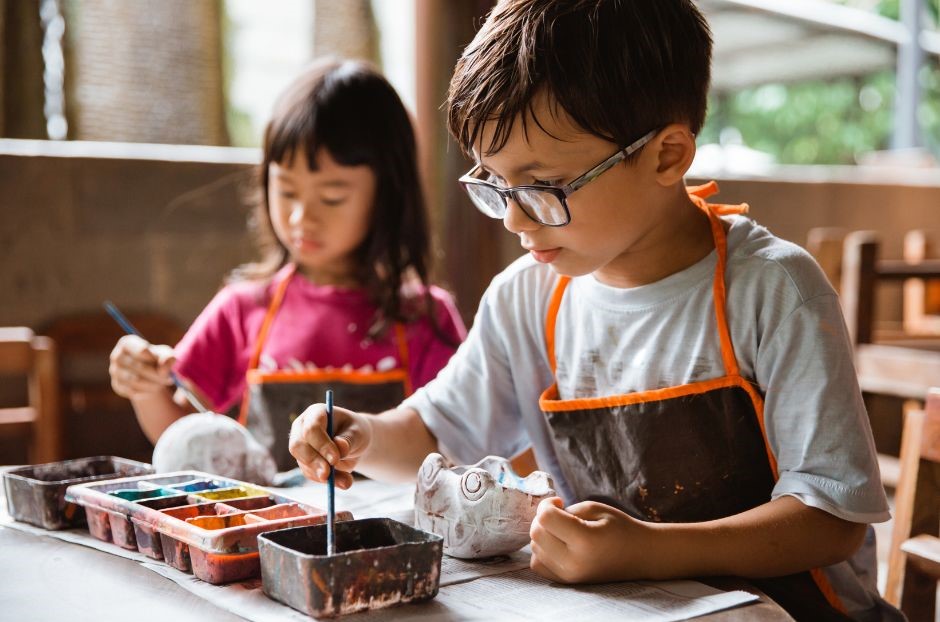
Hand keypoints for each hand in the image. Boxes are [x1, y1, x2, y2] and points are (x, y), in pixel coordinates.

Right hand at [109, 335, 174, 399]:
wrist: (148, 374)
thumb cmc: (157, 359)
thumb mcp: (165, 355)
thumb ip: (168, 357)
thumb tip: (167, 365)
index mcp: (128, 343)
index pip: (141, 350)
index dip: (154, 358)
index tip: (163, 363)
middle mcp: (117, 356)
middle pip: (139, 367)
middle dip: (158, 374)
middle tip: (171, 379)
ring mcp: (115, 371)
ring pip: (136, 380)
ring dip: (154, 384)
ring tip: (163, 383)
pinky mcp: (117, 385)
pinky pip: (133, 391)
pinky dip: (147, 391)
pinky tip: (153, 388)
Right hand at [288, 404, 372, 488]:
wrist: (354, 442)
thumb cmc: (355, 431)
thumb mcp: (358, 432)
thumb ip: (349, 439)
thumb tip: (340, 447)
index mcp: (315, 414)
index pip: (311, 428)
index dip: (321, 444)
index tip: (335, 459)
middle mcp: (302, 428)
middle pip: (298, 446)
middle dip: (313, 462)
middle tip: (327, 474)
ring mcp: (301, 446)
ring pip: (303, 463)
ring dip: (323, 475)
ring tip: (346, 480)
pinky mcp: (304, 462)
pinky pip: (310, 474)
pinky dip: (326, 481)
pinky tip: (343, 481)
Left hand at [529, 497, 659, 583]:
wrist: (640, 555)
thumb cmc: (620, 528)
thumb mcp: (595, 509)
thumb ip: (565, 511)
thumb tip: (542, 516)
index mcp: (584, 540)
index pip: (545, 518)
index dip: (547, 504)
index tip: (559, 501)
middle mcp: (574, 562)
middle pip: (536, 534)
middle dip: (542, 518)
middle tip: (559, 513)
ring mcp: (569, 576)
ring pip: (534, 549)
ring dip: (542, 534)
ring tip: (561, 529)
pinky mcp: (567, 582)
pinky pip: (538, 565)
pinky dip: (542, 551)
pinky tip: (557, 543)